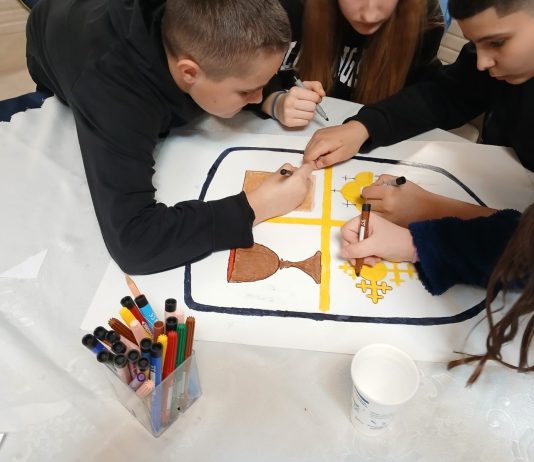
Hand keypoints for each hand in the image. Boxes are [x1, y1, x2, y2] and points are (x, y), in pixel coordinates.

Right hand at [246, 162, 314, 224]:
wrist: (261, 206)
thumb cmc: (267, 190)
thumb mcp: (276, 173)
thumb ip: (287, 168)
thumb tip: (291, 170)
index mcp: (299, 180)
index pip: (308, 168)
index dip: (302, 166)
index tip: (296, 168)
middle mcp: (303, 189)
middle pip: (306, 177)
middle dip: (299, 175)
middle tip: (286, 177)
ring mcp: (301, 198)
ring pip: (303, 186)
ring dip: (297, 184)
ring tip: (284, 186)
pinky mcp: (297, 204)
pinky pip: (300, 194)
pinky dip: (295, 192)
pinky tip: (284, 193)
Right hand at [274, 81, 325, 127]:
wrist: (279, 105)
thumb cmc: (295, 96)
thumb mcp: (304, 86)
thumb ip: (316, 86)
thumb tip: (322, 94)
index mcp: (294, 91)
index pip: (315, 97)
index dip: (317, 98)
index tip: (313, 98)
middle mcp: (290, 102)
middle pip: (312, 107)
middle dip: (313, 106)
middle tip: (308, 105)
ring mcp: (288, 113)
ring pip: (310, 116)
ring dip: (309, 113)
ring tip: (304, 110)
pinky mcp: (289, 122)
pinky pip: (305, 123)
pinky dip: (305, 120)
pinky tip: (300, 115)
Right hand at [303, 121, 368, 168]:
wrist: (356, 130)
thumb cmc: (351, 143)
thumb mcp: (342, 155)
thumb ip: (328, 161)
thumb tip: (317, 165)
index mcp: (322, 143)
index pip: (307, 157)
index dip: (312, 165)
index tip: (321, 166)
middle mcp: (316, 137)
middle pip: (306, 153)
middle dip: (312, 161)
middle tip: (324, 162)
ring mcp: (316, 134)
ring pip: (307, 149)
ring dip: (314, 156)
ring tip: (326, 156)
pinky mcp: (318, 133)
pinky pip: (311, 145)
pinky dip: (315, 150)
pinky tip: (325, 151)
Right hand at [340, 212, 415, 265]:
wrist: (411, 249)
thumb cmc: (393, 242)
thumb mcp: (374, 246)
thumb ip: (356, 249)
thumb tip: (342, 253)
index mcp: (364, 220)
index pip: (346, 230)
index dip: (350, 242)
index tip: (359, 249)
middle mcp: (364, 226)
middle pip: (348, 240)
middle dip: (356, 252)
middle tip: (363, 260)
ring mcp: (367, 235)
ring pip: (354, 248)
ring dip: (361, 257)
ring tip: (372, 261)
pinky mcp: (370, 244)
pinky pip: (360, 252)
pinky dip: (365, 258)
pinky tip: (375, 260)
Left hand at [362, 174, 496, 226]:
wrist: (429, 211)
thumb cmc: (416, 194)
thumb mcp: (401, 181)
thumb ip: (384, 180)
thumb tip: (373, 185)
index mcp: (389, 193)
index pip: (366, 192)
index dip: (368, 191)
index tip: (371, 191)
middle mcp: (386, 206)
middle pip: (366, 203)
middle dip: (369, 199)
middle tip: (376, 199)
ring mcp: (387, 218)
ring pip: (369, 213)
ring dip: (372, 209)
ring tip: (380, 207)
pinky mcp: (390, 226)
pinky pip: (377, 221)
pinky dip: (377, 218)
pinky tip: (385, 214)